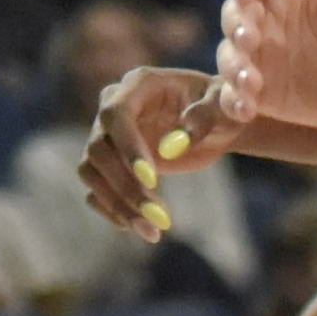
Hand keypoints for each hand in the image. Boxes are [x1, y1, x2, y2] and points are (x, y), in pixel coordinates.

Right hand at [78, 65, 224, 232]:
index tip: (151, 179)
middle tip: (160, 219)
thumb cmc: (222, 108)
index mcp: (139, 84)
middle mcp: (114, 106)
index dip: (127, 146)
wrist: (217, 123)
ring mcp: (108, 135)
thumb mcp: (225, 107)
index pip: (116, 114)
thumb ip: (205, 116)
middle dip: (126, 186)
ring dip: (117, 203)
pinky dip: (110, 209)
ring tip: (152, 231)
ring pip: (91, 170)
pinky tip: (137, 227)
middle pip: (99, 147)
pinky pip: (94, 187)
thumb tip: (175, 143)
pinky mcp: (110, 162)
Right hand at [209, 0, 316, 138]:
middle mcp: (265, 19)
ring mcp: (261, 56)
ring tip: (251, 82)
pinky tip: (247, 110)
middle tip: (250, 40)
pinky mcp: (263, 93)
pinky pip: (236, 95)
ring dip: (233, 66)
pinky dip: (233, 101)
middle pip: (233, 13)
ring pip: (229, 55)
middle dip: (235, 25)